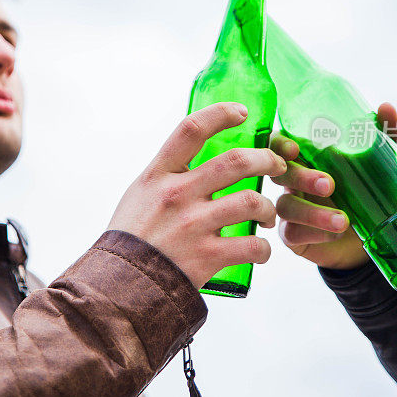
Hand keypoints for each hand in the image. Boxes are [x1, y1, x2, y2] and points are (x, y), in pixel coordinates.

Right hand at [108, 102, 287, 288]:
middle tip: (276, 165)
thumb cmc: (132, 236)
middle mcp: (177, 195)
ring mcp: (193, 226)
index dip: (221, 113)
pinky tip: (259, 250)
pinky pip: (252, 245)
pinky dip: (263, 249)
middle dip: (266, 159)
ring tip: (267, 215)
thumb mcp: (140, 193)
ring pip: (251, 201)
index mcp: (158, 175)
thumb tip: (195, 155)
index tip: (242, 112)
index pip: (191, 129)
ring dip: (268, 207)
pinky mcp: (207, 257)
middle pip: (235, 161)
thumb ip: (167, 174)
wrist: (121, 284)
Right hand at [269, 102, 396, 269]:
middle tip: (329, 185)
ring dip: (313, 212)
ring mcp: (290, 209)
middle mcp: (293, 182)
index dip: (280, 144)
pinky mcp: (293, 236)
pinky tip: (334, 234)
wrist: (375, 240)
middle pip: (279, 173)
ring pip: (286, 206)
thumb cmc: (371, 194)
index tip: (295, 148)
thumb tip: (387, 107)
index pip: (279, 144)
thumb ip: (385, 138)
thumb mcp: (383, 167)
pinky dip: (313, 232)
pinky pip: (291, 233)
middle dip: (301, 177)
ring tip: (343, 220)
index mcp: (307, 159)